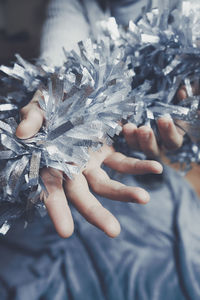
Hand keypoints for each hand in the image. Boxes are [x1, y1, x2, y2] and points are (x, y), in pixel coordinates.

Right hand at [16, 91, 162, 237]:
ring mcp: (91, 162)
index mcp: (51, 164)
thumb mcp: (37, 108)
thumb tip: (24, 132)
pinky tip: (156, 168)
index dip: (57, 210)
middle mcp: (72, 169)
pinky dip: (139, 166)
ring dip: (125, 193)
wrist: (68, 93)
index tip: (66, 232)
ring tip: (144, 198)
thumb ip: (32, 119)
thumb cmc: (48, 103)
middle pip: (83, 196)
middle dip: (96, 213)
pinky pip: (124, 163)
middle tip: (113, 231)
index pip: (51, 190)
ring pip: (107, 184)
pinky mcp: (107, 152)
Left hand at [122, 86, 192, 157]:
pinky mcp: (128, 133)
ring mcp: (141, 138)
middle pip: (153, 150)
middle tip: (144, 130)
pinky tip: (117, 122)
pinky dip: (120, 131)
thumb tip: (182, 92)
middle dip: (148, 141)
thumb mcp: (181, 94)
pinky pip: (124, 137)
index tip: (163, 119)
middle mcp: (157, 141)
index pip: (173, 141)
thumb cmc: (171, 93)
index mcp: (173, 134)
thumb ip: (186, 96)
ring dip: (132, 138)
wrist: (153, 90)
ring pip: (136, 146)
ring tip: (128, 127)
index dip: (169, 133)